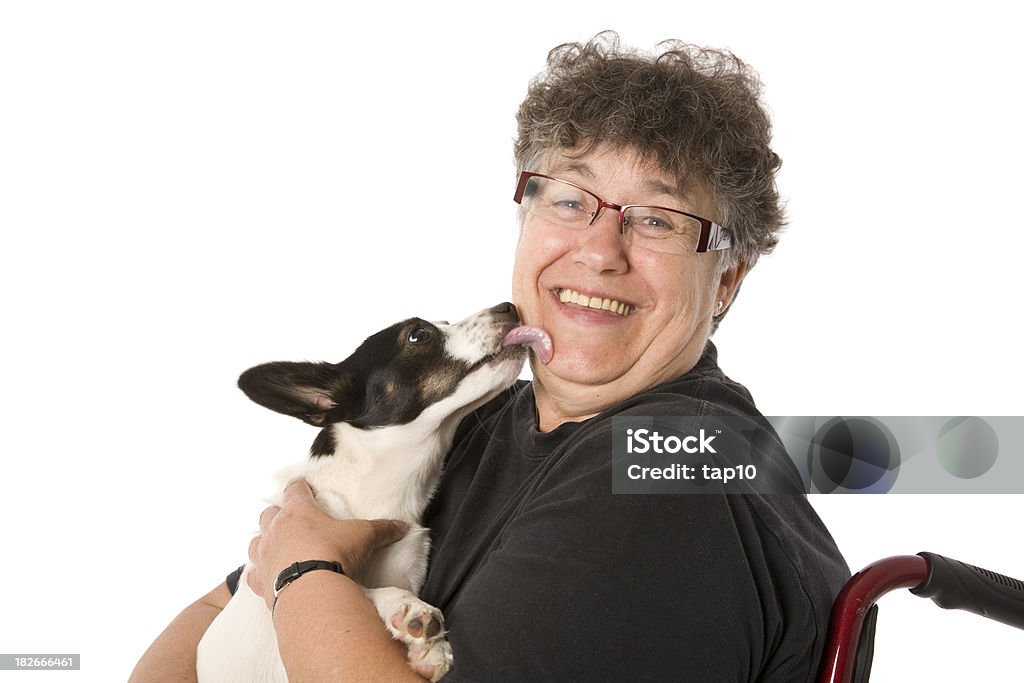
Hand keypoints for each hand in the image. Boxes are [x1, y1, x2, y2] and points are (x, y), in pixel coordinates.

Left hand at [247, 478, 407, 609]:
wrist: (311, 591)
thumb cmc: (333, 554)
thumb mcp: (364, 536)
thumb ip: (382, 529)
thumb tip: (401, 527)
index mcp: (298, 511)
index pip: (295, 490)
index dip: (298, 486)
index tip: (300, 484)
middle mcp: (276, 529)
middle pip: (268, 513)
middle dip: (277, 514)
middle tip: (289, 520)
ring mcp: (264, 555)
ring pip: (255, 541)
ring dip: (263, 541)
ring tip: (276, 546)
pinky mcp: (260, 581)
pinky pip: (252, 574)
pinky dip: (258, 573)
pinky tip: (264, 576)